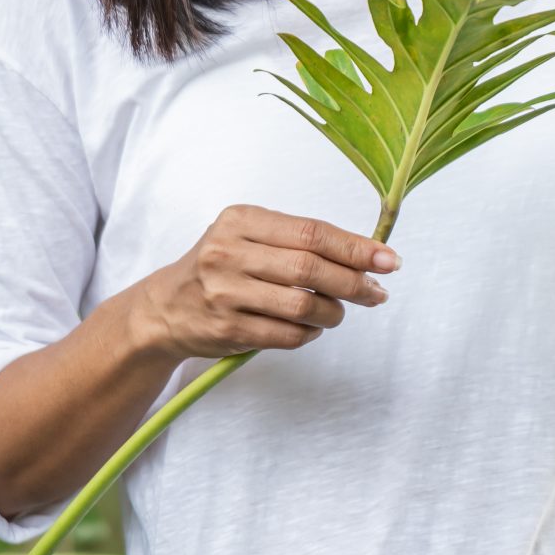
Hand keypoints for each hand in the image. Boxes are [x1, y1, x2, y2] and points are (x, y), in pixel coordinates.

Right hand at [132, 204, 398, 359]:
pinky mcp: (226, 329)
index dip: (356, 247)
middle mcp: (229, 252)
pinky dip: (309, 334)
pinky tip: (312, 328)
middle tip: (378, 293)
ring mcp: (225, 292)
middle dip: (354, 282)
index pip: (312, 232)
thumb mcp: (247, 236)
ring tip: (340, 313)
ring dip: (333, 313)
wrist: (164, 308)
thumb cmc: (220, 266)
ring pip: (302, 306)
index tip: (389, 259)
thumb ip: (297, 240)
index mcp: (240, 219)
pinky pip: (286, 335)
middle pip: (310, 268)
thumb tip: (366, 252)